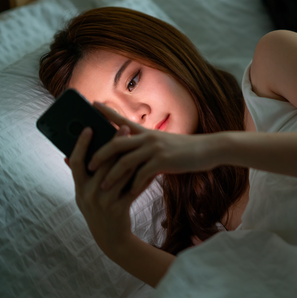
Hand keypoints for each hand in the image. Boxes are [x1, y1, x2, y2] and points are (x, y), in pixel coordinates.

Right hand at [66, 125, 137, 256]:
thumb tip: (67, 156)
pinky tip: (151, 165)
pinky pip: (133, 187)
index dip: (81, 144)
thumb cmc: (98, 212)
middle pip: (102, 164)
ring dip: (130, 156)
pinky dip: (142, 176)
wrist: (111, 239)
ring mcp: (104, 202)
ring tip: (138, 142)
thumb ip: (80, 177)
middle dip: (113, 144)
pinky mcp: (119, 209)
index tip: (88, 127)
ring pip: (119, 173)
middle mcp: (88, 195)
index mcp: (79, 189)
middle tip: (123, 127)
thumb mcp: (84, 196)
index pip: (76, 162)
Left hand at [89, 102, 220, 195]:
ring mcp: (155, 149)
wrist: (208, 149)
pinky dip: (133, 185)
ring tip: (102, 186)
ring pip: (125, 161)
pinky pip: (142, 174)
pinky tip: (129, 193)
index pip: (122, 119)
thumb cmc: (186, 149)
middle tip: (87, 165)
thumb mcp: (164, 143)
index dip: (107, 112)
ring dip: (112, 176)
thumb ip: (147, 147)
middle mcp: (148, 137)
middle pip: (116, 143)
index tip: (91, 104)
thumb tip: (133, 155)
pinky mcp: (163, 161)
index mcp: (147, 132)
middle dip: (100, 155)